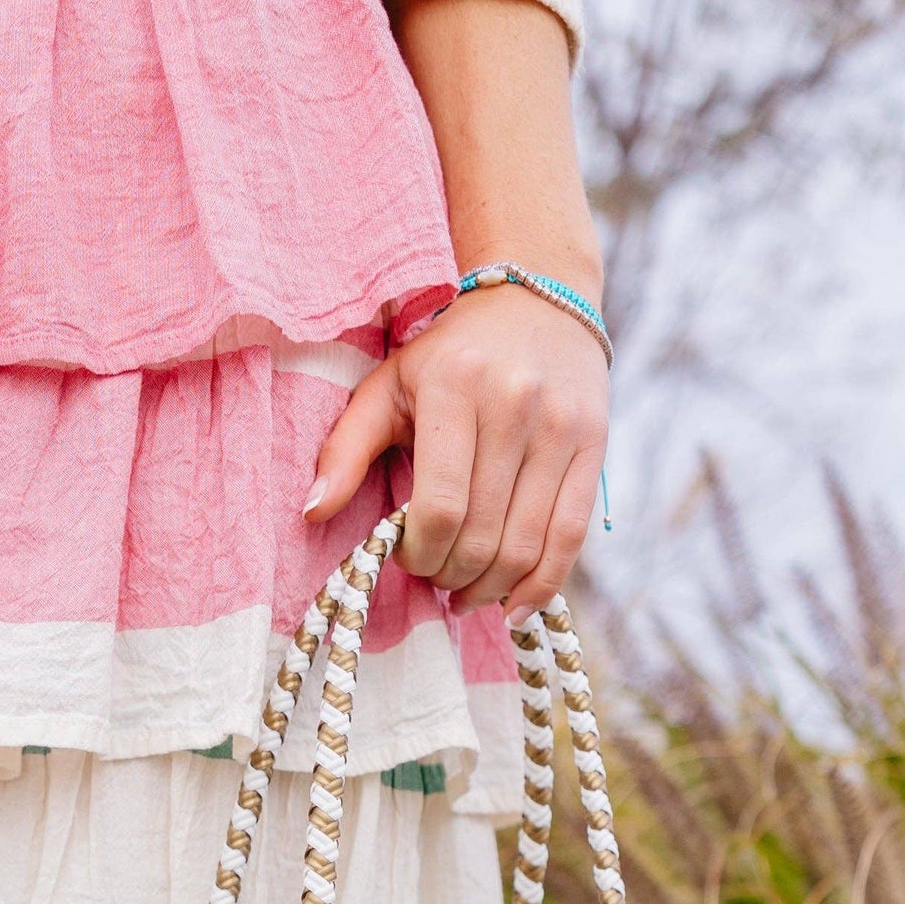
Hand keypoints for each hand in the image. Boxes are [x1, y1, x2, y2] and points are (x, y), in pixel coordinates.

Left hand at [306, 287, 606, 617]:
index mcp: (456, 388)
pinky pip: (570, 538)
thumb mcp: (388, 387)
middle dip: (450, 575)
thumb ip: (345, 449)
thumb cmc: (449, 355)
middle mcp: (515, 404)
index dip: (419, 553)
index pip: (439, 508)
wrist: (538, 296)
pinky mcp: (594, 443)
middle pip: (481, 535)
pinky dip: (540, 586)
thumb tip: (310, 513)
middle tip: (436, 577)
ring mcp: (561, 426)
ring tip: (465, 593)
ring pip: (524, 546)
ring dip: (488, 589)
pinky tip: (512, 607)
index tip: (406, 556)